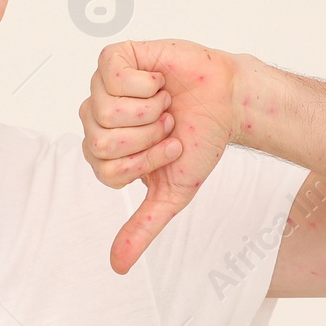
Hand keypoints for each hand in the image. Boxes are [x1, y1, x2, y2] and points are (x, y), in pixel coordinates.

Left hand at [78, 40, 240, 274]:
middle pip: (101, 143)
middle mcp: (96, 119)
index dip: (144, 163)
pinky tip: (159, 81)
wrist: (229, 104)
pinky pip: (111, 75)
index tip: (169, 149)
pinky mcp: (115, 58)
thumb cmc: (199, 142)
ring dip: (150, 111)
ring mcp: (102, 87)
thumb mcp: (171, 194)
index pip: (106, 170)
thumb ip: (141, 228)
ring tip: (166, 103)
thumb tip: (117, 267)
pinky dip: (146, 84)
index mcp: (103, 151)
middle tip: (168, 125)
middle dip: (147, 138)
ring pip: (105, 111)